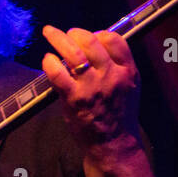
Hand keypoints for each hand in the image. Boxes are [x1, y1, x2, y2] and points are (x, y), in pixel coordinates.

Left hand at [40, 25, 141, 157]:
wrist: (114, 143)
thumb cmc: (119, 114)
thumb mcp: (130, 86)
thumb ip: (119, 65)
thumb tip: (99, 43)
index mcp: (127, 71)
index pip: (115, 40)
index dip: (100, 33)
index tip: (92, 36)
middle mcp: (110, 76)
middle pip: (92, 41)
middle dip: (76, 32)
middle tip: (68, 33)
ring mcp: (91, 86)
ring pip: (73, 52)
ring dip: (58, 38)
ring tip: (50, 33)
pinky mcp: (74, 98)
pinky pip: (57, 72)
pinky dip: (49, 62)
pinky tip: (47, 59)